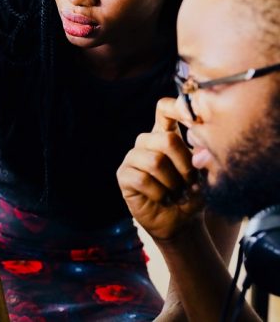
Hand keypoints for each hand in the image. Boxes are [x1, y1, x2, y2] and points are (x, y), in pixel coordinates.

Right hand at [117, 98, 204, 239]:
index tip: (193, 119)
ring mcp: (133, 157)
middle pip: (166, 139)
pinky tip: (163, 198)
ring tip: (177, 192)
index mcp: (166, 134)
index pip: (164, 109)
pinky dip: (159, 193)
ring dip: (172, 182)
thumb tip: (199, 153)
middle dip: (185, 165)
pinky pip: (142, 179)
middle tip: (190, 182)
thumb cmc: (193, 194)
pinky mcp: (124, 175)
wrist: (180, 222)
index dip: (176, 107)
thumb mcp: (204, 175)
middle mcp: (147, 142)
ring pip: (155, 161)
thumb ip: (202, 159)